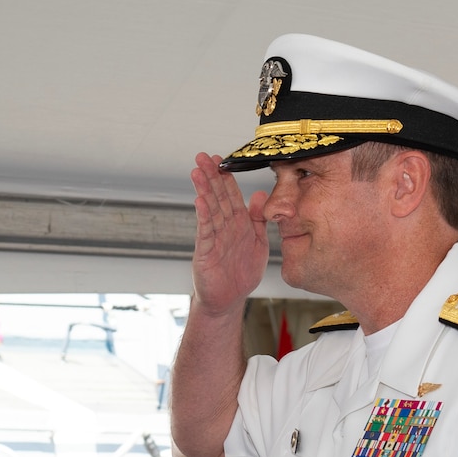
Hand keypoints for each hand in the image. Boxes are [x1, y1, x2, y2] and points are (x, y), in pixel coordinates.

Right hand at [189, 152, 269, 315]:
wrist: (229, 300)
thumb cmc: (242, 273)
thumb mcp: (258, 243)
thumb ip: (259, 219)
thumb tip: (260, 194)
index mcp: (239, 223)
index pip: (231, 195)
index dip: (226, 177)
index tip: (221, 159)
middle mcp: (225, 227)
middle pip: (217, 197)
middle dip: (210, 176)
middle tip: (203, 156)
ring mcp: (214, 238)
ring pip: (209, 209)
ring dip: (204, 190)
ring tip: (197, 171)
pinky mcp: (206, 252)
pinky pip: (206, 231)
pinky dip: (204, 216)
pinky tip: (200, 201)